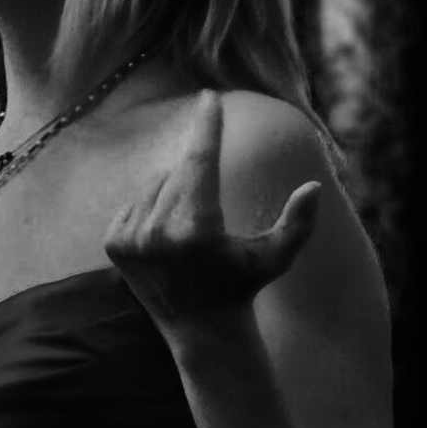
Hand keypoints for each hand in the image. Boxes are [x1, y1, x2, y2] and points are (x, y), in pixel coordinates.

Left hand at [104, 91, 320, 336]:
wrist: (199, 330)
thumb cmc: (243, 287)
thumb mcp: (276, 257)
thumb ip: (298, 223)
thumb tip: (313, 186)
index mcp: (196, 229)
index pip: (200, 162)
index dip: (206, 126)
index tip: (208, 97)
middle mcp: (157, 233)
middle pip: (179, 172)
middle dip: (197, 173)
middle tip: (210, 208)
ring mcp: (131, 239)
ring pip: (155, 185)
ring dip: (175, 190)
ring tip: (190, 229)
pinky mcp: (113, 245)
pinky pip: (135, 203)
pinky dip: (152, 206)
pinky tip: (167, 236)